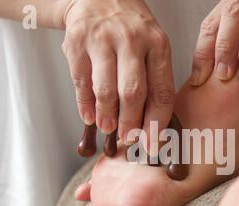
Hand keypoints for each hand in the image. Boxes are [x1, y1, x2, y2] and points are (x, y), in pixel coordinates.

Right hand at [62, 0, 174, 142]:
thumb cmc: (130, 28)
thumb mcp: (152, 46)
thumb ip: (153, 81)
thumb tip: (150, 125)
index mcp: (157, 44)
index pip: (161, 91)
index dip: (157, 123)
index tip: (152, 142)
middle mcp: (131, 40)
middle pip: (133, 93)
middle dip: (131, 123)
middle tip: (129, 139)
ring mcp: (102, 39)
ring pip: (105, 89)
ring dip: (107, 116)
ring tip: (108, 128)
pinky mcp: (77, 42)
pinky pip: (81, 82)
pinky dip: (85, 104)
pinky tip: (89, 116)